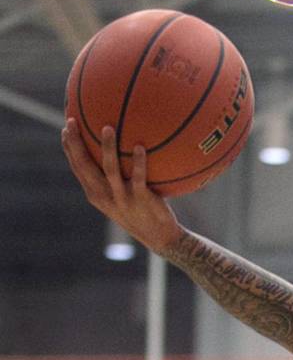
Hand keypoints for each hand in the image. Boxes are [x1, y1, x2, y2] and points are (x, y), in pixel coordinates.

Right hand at [62, 120, 184, 253]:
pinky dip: (139, 162)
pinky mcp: (140, 199)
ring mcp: (121, 198)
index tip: (65, 129)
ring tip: (108, 128)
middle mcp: (104, 196)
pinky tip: (139, 146)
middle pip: (84, 166)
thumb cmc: (141, 212)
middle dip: (75, 144)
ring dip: (108, 148)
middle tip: (72, 122)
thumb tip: (115, 152)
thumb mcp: (121, 197)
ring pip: (110, 169)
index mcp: (96, 194)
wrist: (159, 237)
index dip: (69, 148)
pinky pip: (138, 177)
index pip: (77, 168)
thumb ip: (114, 179)